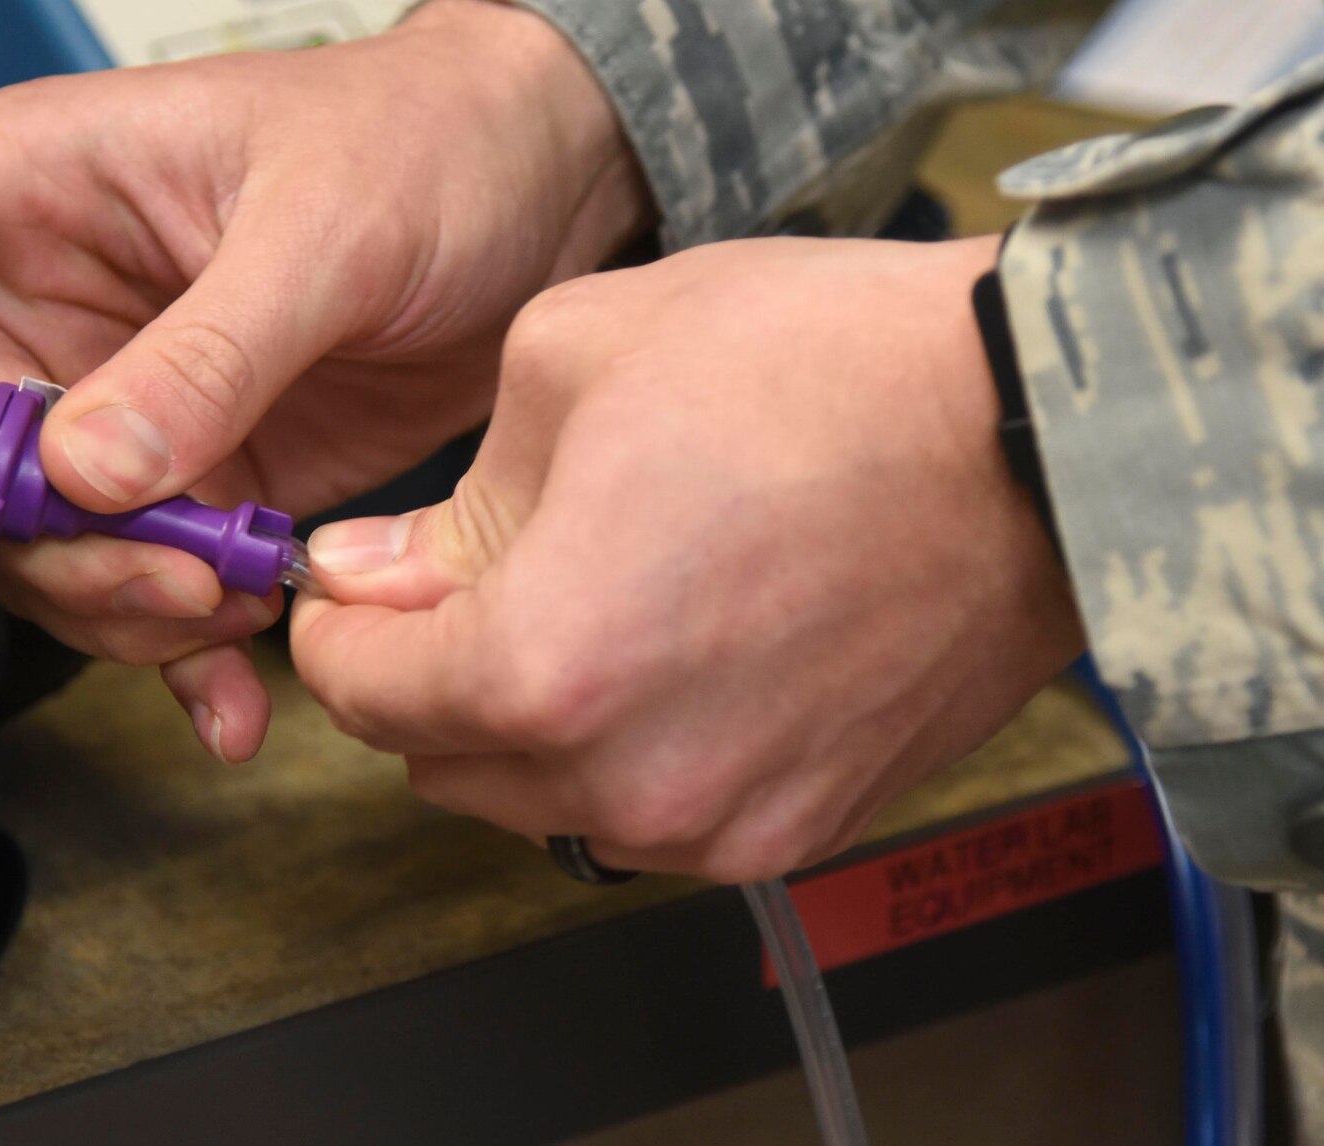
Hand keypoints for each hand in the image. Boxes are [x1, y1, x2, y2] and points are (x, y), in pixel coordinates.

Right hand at [0, 0, 648, 760]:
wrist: (539, 198)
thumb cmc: (427, 140)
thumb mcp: (326, 229)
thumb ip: (210, 351)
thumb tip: (89, 470)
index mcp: (37, 185)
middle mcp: (53, 302)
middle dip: (36, 538)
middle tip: (160, 575)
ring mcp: (117, 401)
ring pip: (41, 542)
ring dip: (118, 605)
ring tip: (230, 616)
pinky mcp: (192, 475)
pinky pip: (144, 582)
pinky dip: (181, 653)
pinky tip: (233, 694)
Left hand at [291, 235, 1084, 881]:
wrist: (1037, 433)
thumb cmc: (825, 374)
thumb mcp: (575, 365)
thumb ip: (447, 506)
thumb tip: (377, 575)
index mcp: (541, 666)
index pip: (358, 696)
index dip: (337, 630)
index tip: (358, 584)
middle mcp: (623, 781)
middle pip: (439, 765)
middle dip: (425, 677)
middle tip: (466, 578)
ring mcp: (720, 822)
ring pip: (542, 801)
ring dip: (526, 721)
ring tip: (593, 598)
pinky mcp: (800, 830)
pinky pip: (653, 811)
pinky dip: (630, 747)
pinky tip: (679, 647)